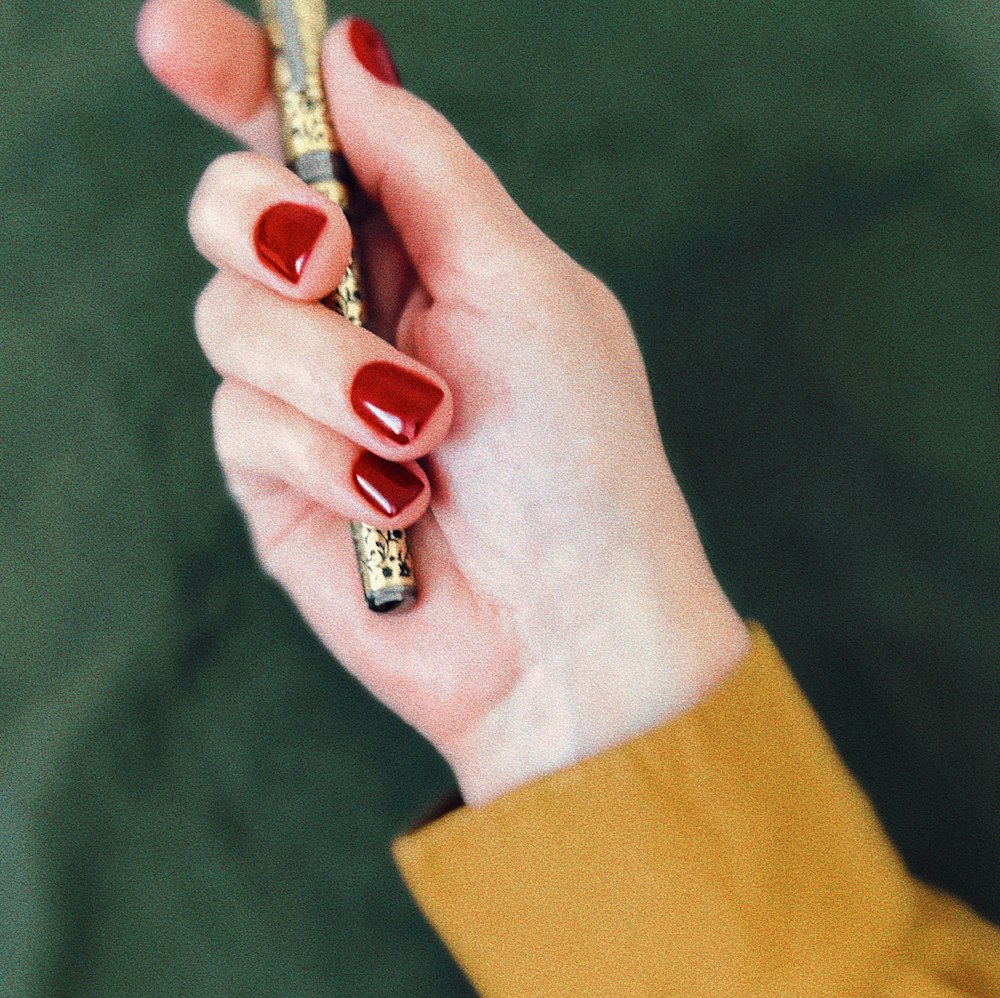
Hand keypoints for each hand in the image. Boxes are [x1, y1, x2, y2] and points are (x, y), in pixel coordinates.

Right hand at [136, 0, 750, 805]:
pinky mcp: (275, 485)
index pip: (303, 137)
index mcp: (420, 246)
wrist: (569, 630)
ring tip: (424, 434)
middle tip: (327, 265)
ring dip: (329, 373)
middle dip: (267, 228)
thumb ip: (426, 170)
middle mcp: (352, 314)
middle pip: (232, 211)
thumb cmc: (579, 460)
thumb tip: (349, 53)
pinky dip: (324, 458)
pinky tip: (399, 505)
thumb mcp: (522, 285)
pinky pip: (240, 426)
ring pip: (226, 320)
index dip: (234, 75)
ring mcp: (306, 400)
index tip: (178, 35)